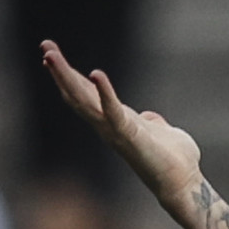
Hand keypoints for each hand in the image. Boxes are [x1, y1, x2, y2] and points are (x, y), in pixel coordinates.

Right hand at [40, 41, 201, 203]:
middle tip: (45, 46)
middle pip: (77, 94)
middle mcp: (109, 125)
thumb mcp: (162, 132)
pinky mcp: (129, 135)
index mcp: (116, 119)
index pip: (86, 94)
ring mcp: (115, 131)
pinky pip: (113, 111)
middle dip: (60, 70)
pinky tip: (96, 73)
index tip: (53, 54)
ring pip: (84, 100)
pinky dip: (105, 92)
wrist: (183, 183)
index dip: (70, 75)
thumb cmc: (175, 160)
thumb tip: (153, 118)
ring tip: (51, 55)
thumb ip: (154, 123)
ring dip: (67, 77)